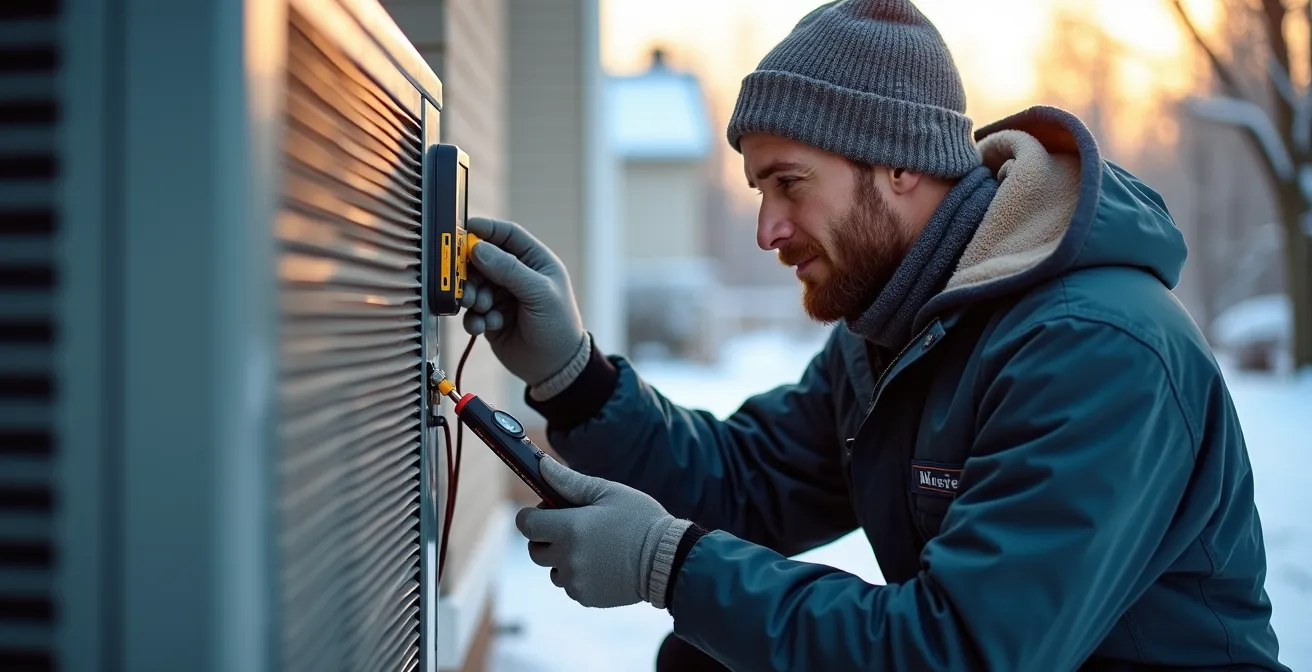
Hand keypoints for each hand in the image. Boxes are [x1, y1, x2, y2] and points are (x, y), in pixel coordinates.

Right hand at [460, 217, 587, 389]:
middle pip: (482, 260)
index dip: (485, 230)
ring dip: (472, 296)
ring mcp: (501, 296)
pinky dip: (474, 318)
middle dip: (471, 271)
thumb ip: (509, 270)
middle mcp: (516, 275)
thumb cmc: (558, 327)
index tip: (463, 231)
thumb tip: (478, 248)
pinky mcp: (490, 317)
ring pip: (474, 286)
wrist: (555, 368)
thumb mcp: (539, 294)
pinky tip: (486, 327)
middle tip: (466, 283)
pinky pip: (471, 311)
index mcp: (535, 261)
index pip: (507, 235)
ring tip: (481, 308)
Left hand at [516, 457, 691, 608]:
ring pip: (552, 569)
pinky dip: (579, 575)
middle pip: (535, 549)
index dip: (533, 516)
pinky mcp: (586, 597)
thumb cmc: (639, 519)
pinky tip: (603, 563)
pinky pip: (570, 585)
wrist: (668, 560)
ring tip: (594, 547)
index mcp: (569, 528)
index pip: (526, 524)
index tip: (549, 511)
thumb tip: (541, 465)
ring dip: (563, 558)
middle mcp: (567, 558)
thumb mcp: (607, 492)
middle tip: (574, 527)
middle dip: (546, 537)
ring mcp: (576, 581)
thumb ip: (569, 481)